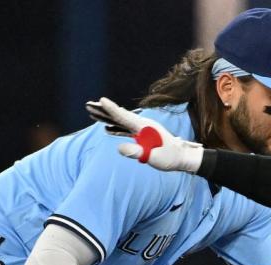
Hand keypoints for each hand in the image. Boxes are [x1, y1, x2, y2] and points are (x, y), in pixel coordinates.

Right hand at [85, 97, 203, 171]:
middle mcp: (142, 125)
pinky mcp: (142, 135)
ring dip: (106, 117)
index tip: (101, 100)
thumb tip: (119, 148)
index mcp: (145, 127)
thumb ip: (137, 152)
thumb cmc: (169, 157)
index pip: (124, 117)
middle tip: (88, 104)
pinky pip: (125, 129)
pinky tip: (106, 128)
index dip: (112, 109)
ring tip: (92, 113)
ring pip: (120, 121)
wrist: (182, 157)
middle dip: (103, 110)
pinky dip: (115, 126)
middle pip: (119, 115)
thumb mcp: (153, 157)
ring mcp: (142, 129)